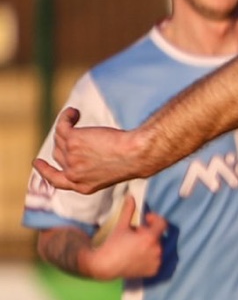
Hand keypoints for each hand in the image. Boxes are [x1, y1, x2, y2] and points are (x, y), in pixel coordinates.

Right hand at [32, 108, 153, 194]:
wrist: (137, 155)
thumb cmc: (130, 162)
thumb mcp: (106, 173)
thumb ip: (88, 169)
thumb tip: (72, 150)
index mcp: (83, 187)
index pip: (56, 181)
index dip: (45, 171)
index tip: (37, 162)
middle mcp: (73, 175)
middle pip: (58, 154)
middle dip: (66, 143)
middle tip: (79, 134)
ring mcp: (71, 157)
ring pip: (60, 138)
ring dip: (68, 126)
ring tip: (78, 117)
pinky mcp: (72, 140)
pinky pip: (62, 125)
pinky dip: (66, 116)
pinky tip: (74, 113)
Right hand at [85, 196, 166, 279]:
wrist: (106, 265)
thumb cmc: (113, 243)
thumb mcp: (121, 226)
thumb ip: (129, 211)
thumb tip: (131, 196)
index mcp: (150, 238)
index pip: (163, 223)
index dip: (155, 218)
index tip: (146, 218)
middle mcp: (157, 250)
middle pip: (158, 236)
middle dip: (148, 232)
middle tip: (134, 234)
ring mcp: (157, 262)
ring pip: (157, 248)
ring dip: (149, 244)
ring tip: (134, 245)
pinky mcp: (154, 271)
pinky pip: (156, 260)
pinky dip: (149, 256)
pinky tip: (137, 256)